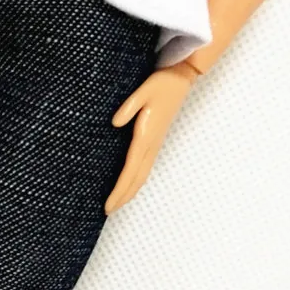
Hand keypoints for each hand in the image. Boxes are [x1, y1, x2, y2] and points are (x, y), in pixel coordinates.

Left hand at [105, 61, 199, 214]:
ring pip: (142, 175)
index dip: (119, 190)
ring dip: (130, 191)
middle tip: (107, 211)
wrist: (181, 79)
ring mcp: (155, 144)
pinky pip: (145, 166)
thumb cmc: (161, 84)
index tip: (108, 205)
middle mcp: (151, 144)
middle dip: (122, 196)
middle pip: (136, 179)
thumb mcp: (143, 91)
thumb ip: (129, 107)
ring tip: (116, 203)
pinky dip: (136, 179)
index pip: (130, 171)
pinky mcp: (155, 140)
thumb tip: (115, 123)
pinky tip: (130, 184)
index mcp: (146, 136)